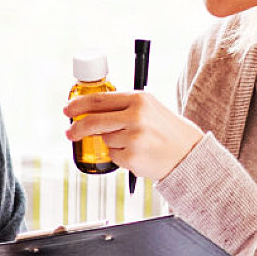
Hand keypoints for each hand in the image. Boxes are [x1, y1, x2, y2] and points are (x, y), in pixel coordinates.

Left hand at [63, 90, 203, 181]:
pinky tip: (136, 153)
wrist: (188, 153)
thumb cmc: (166, 130)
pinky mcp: (132, 157)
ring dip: (110, 143)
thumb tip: (88, 112)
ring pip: (104, 140)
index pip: (99, 99)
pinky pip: (113, 156)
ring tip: (132, 143)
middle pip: (93, 121)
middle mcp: (136, 116)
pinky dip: (119, 156)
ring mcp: (134, 137)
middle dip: (77, 128)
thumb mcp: (149, 108)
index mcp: (138, 99)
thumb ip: (123, 106)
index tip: (68, 110)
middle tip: (70, 133)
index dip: (79, 105)